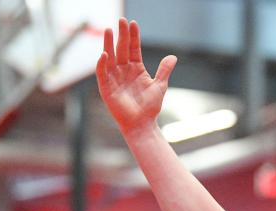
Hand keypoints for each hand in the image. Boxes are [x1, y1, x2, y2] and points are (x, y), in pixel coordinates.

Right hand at [96, 18, 176, 136]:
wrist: (142, 124)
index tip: (134, 23)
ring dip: (108, 45)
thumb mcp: (159, 86)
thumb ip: (164, 70)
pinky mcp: (107, 89)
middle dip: (121, 35)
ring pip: (110, 58)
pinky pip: (102, 74)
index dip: (133, 37)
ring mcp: (114, 78)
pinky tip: (104, 54)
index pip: (133, 48)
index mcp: (136, 69)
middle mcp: (123, 71)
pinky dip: (102, 64)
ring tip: (108, 30)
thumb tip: (173, 57)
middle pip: (121, 49)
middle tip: (121, 20)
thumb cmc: (150, 107)